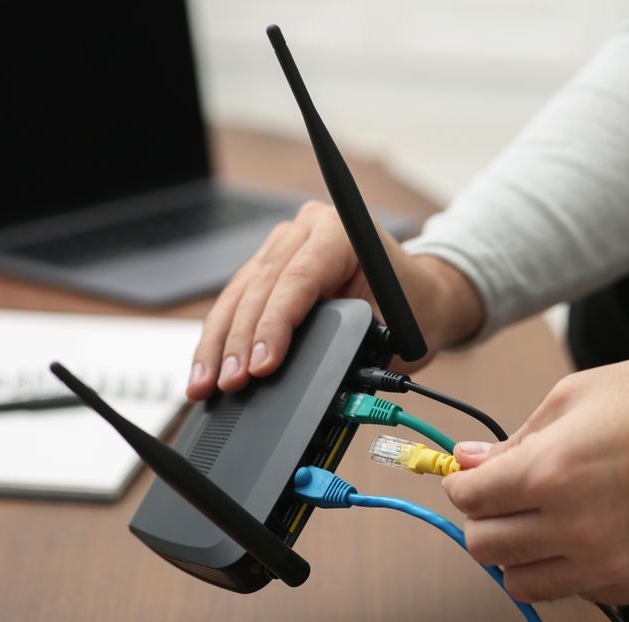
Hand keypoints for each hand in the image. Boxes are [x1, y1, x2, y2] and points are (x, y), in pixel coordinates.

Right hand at [186, 200, 483, 400]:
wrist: (421, 294)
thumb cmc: (413, 308)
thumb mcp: (393, 330)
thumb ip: (352, 348)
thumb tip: (309, 383)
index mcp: (341, 231)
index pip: (295, 280)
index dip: (274, 326)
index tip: (262, 366)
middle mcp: (306, 230)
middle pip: (260, 287)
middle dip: (241, 342)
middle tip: (231, 383)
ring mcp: (282, 246)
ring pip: (238, 295)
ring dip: (219, 343)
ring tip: (206, 384)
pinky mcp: (267, 268)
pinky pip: (235, 301)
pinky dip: (221, 338)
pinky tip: (206, 368)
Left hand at [443, 354, 628, 605]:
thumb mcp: (573, 398)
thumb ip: (514, 439)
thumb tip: (469, 460)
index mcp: (551, 473)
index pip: (469, 500)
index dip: (461, 486)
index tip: (469, 479)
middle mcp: (575, 528)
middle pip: (484, 548)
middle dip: (481, 519)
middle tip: (499, 500)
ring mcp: (609, 564)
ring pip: (521, 584)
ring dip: (516, 553)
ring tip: (535, 522)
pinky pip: (575, 591)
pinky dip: (565, 568)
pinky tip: (583, 534)